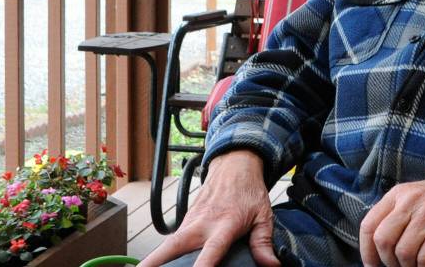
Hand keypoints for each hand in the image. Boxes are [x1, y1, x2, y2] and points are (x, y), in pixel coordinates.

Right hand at [138, 150, 280, 266]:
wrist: (234, 166)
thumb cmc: (248, 191)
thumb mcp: (263, 215)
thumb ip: (263, 242)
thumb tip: (271, 265)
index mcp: (225, 225)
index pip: (211, 251)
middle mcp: (202, 225)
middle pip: (172, 248)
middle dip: (156, 263)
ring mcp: (189, 223)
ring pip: (165, 246)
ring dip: (153, 260)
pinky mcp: (184, 223)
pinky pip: (170, 243)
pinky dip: (161, 255)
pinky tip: (160, 266)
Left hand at [359, 168, 424, 266]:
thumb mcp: (416, 196)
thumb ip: (397, 214)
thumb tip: (378, 246)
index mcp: (398, 194)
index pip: (368, 225)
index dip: (366, 252)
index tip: (372, 265)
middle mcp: (410, 202)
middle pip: (383, 241)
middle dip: (387, 262)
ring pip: (403, 253)